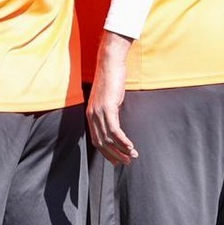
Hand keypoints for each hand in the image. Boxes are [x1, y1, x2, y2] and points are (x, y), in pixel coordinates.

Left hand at [86, 33, 137, 164]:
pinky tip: (130, 146)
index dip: (106, 153)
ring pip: (109, 139)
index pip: (97, 140)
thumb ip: (108, 111)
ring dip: (121, 150)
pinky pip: (115, 130)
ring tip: (132, 156)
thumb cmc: (111, 78)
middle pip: (101, 143)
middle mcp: (92, 115)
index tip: (117, 160)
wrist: (110, 62)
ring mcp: (99, 112)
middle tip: (126, 162)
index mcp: (91, 114)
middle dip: (114, 155)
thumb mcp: (108, 98)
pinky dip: (123, 141)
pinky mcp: (108, 107)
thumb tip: (115, 123)